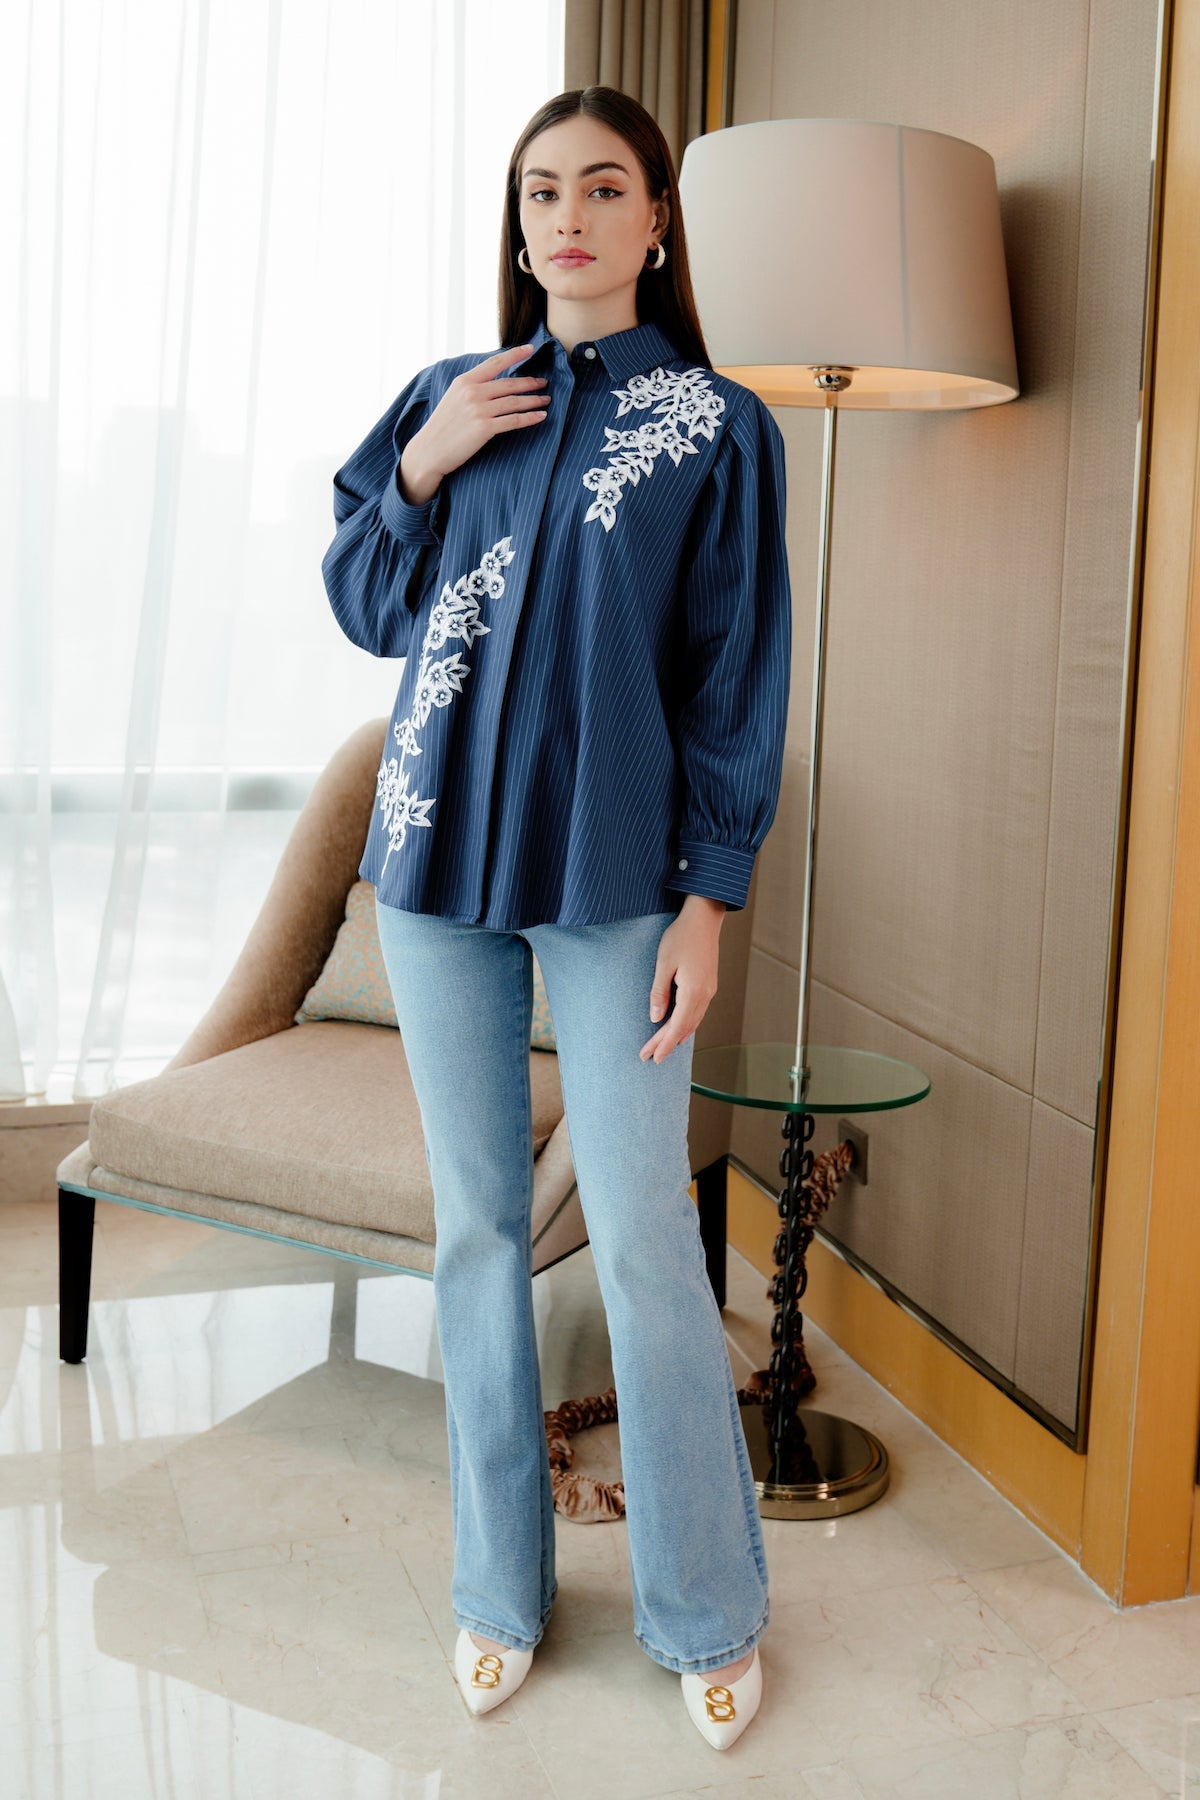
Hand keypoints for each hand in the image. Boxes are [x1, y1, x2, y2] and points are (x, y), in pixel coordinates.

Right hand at [398, 344, 549, 502]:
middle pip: (509, 383)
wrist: (429, 451)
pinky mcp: (484, 428)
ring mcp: (479, 410)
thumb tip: (493, 382)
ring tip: (546, 400)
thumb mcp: (453, 398)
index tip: (531, 348)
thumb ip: (472, 388)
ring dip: (534, 400)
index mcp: (464, 381)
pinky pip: (513, 420)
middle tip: (544, 383)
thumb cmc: (442, 427)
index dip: (515, 354)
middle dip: (530, 382)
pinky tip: (541, 416)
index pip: (495, 362)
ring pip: (514, 402)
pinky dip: (530, 418)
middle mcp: (472, 392)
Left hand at [640, 895, 725, 1062]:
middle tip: (650, 1057)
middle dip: (666, 1044)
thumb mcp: (664, 963)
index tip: (652, 1057)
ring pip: (692, 1022)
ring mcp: (709, 991)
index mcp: (693, 992)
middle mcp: (705, 995)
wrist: (704, 919)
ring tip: (662, 1048)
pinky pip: (697, 1012)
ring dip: (676, 1036)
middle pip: (684, 1027)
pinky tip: (680, 1029)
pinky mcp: (708, 985)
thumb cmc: (681, 936)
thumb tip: (656, 1018)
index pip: (676, 1026)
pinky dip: (686, 1025)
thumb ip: (659, 992)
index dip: (663, 1044)